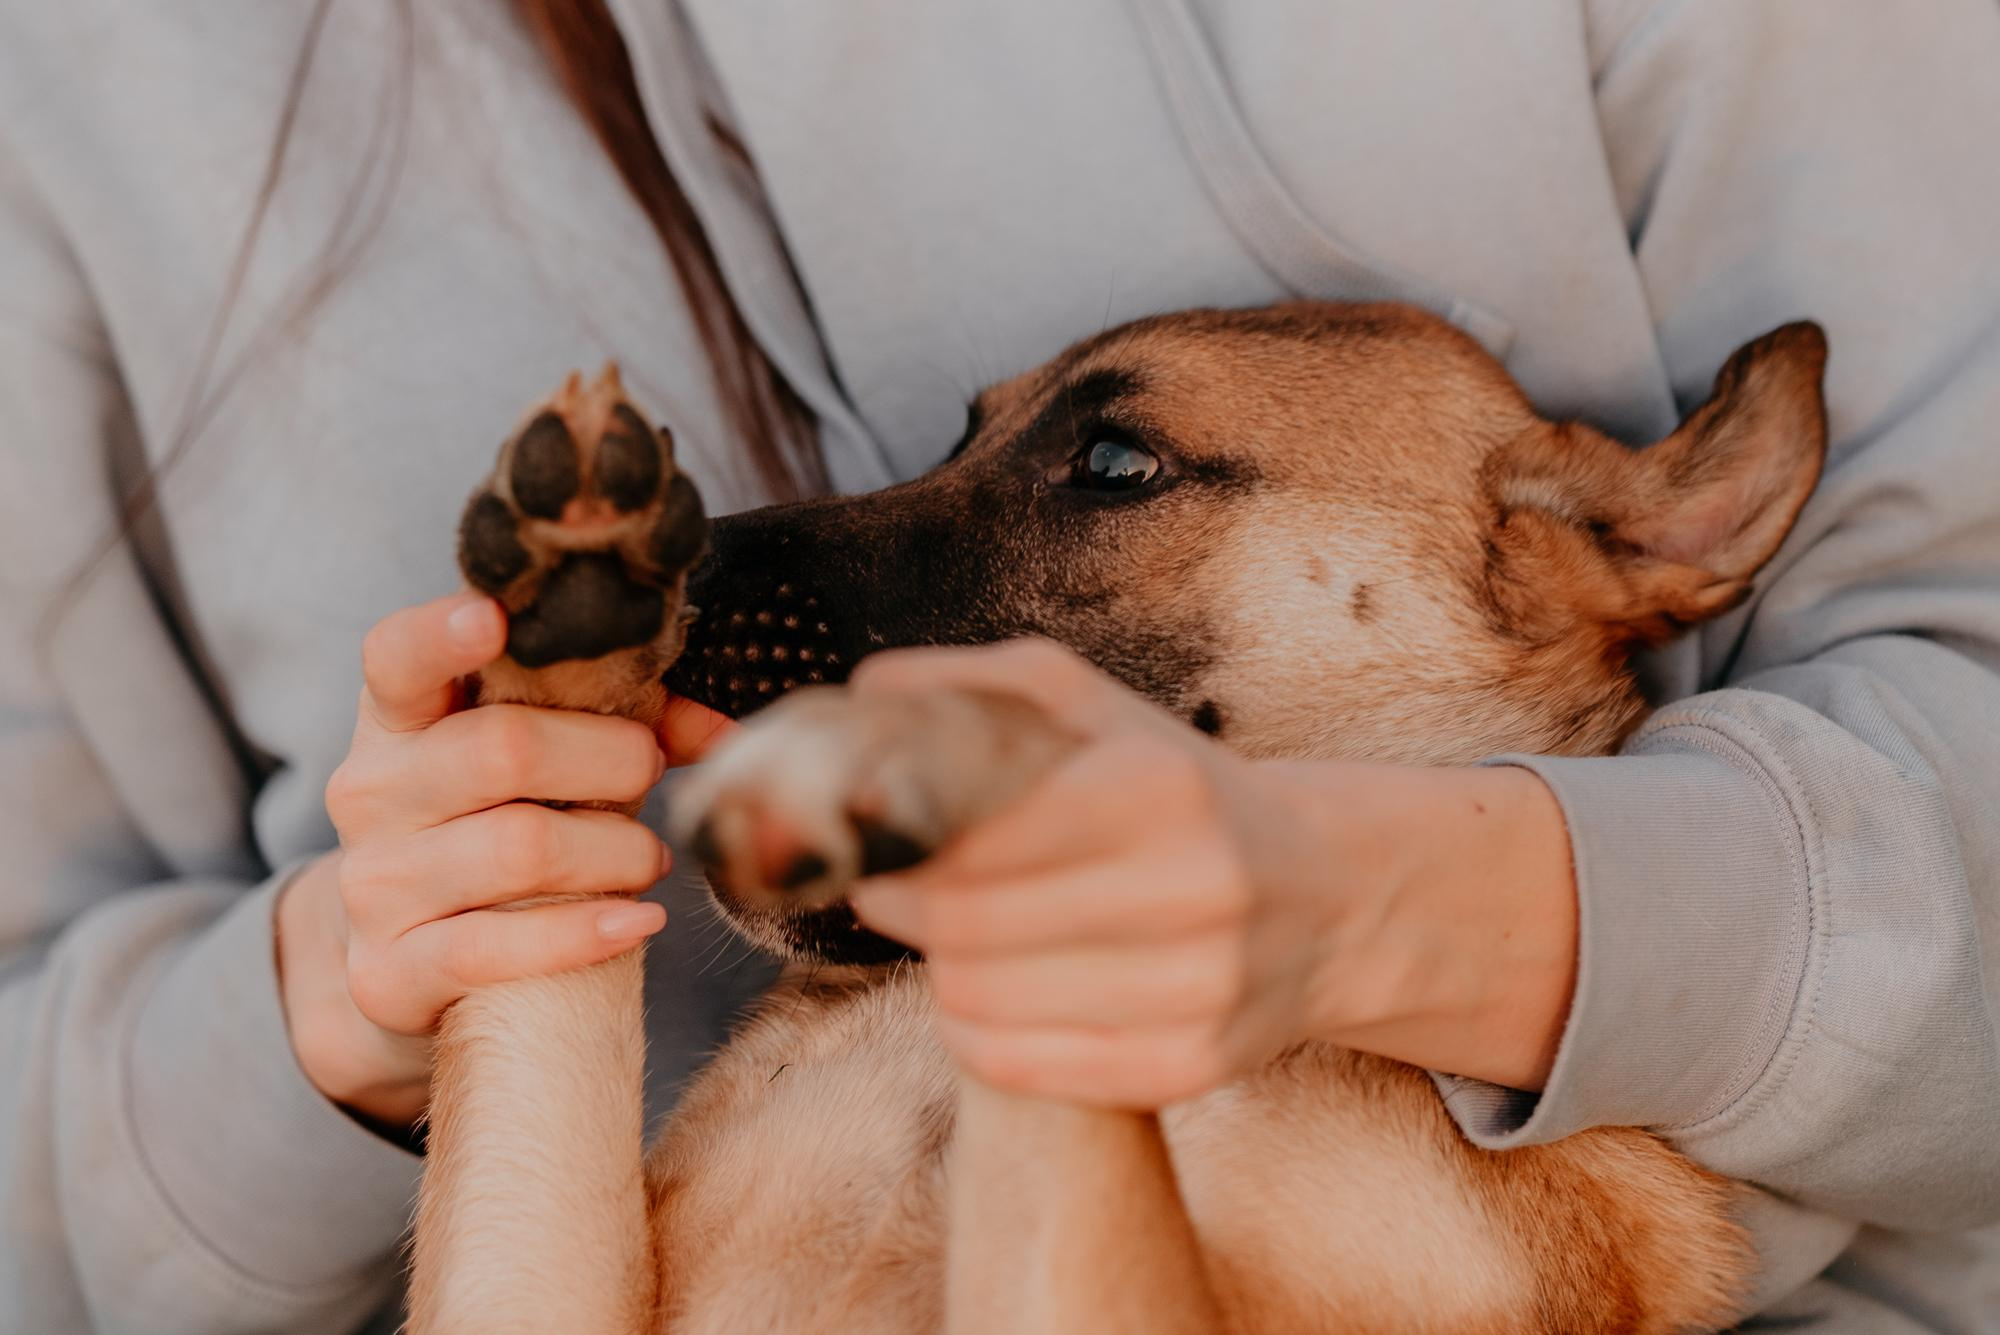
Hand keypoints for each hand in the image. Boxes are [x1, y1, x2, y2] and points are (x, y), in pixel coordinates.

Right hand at [277, 592, 675, 1130]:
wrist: (407, 957)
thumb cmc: (496, 826)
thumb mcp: (545, 761)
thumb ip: (629, 725)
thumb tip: (724, 736)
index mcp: (399, 720)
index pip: (398, 658)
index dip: (440, 633)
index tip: (495, 618)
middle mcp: (370, 792)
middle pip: (503, 749)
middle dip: (609, 760)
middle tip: (649, 774)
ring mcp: (374, 884)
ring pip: (520, 848)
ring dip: (615, 852)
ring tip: (646, 858)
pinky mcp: (388, 971)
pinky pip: (497, 948)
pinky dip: (585, 933)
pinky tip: (637, 922)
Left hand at [845, 640, 1577, 1108]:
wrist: (1326, 893)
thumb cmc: (1179, 791)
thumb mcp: (1097, 709)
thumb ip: (980, 686)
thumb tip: (865, 694)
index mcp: (1161, 788)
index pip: (977, 838)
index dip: (901, 845)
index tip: (874, 839)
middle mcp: (1193, 889)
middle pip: (967, 927)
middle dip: (903, 907)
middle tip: (889, 888)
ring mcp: (1199, 990)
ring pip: (982, 1001)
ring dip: (938, 969)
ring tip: (952, 936)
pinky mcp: (1190, 1067)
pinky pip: (1020, 1067)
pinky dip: (974, 1033)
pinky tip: (986, 995)